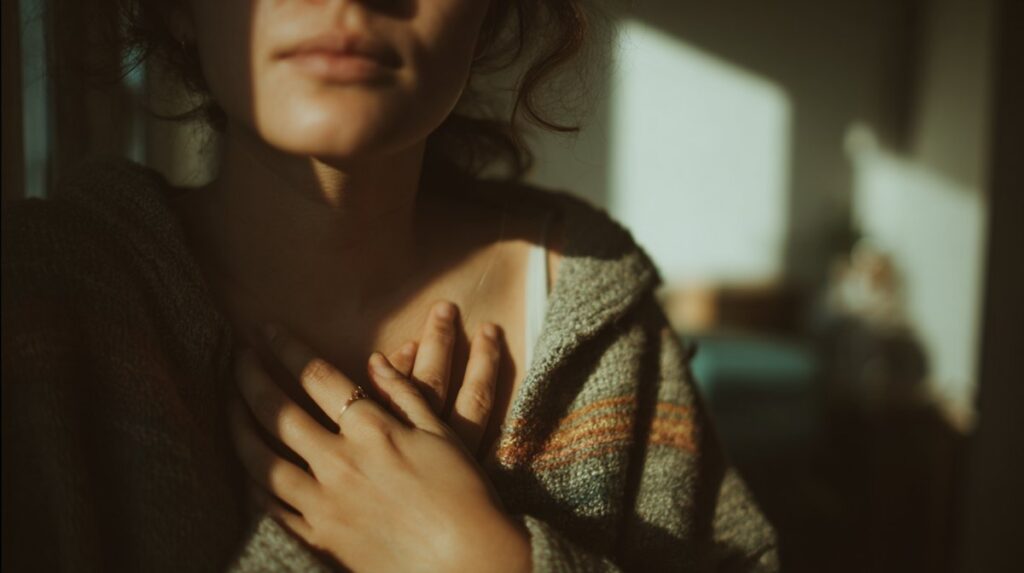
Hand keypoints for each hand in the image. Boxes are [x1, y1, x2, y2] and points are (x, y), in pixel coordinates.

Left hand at [229, 303, 531, 572]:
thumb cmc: (465, 495)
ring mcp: (324, 503)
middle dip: (248, 376)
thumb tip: (375, 360)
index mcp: (372, 430)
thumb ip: (405, 394)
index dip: (285, 348)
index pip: (315, 377)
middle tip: (237, 356)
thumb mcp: (442, 434)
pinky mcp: (319, 539)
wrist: (468, 563)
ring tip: (229, 403)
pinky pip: (270, 506)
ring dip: (237, 424)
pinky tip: (245, 465)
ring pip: (260, 458)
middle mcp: (339, 462)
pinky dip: (251, 481)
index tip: (265, 330)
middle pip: (276, 411)